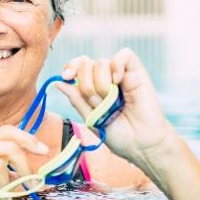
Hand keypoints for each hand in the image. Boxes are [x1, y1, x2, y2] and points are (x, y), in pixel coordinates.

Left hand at [56, 48, 177, 163]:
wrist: (141, 144)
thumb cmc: (119, 135)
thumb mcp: (91, 118)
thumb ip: (76, 99)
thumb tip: (57, 82)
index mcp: (93, 87)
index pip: (78, 66)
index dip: (70, 67)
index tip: (67, 76)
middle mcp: (106, 78)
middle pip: (86, 64)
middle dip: (86, 85)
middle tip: (97, 102)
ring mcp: (121, 74)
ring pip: (101, 62)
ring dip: (100, 83)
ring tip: (111, 100)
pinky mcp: (137, 72)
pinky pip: (124, 55)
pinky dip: (117, 65)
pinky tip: (118, 81)